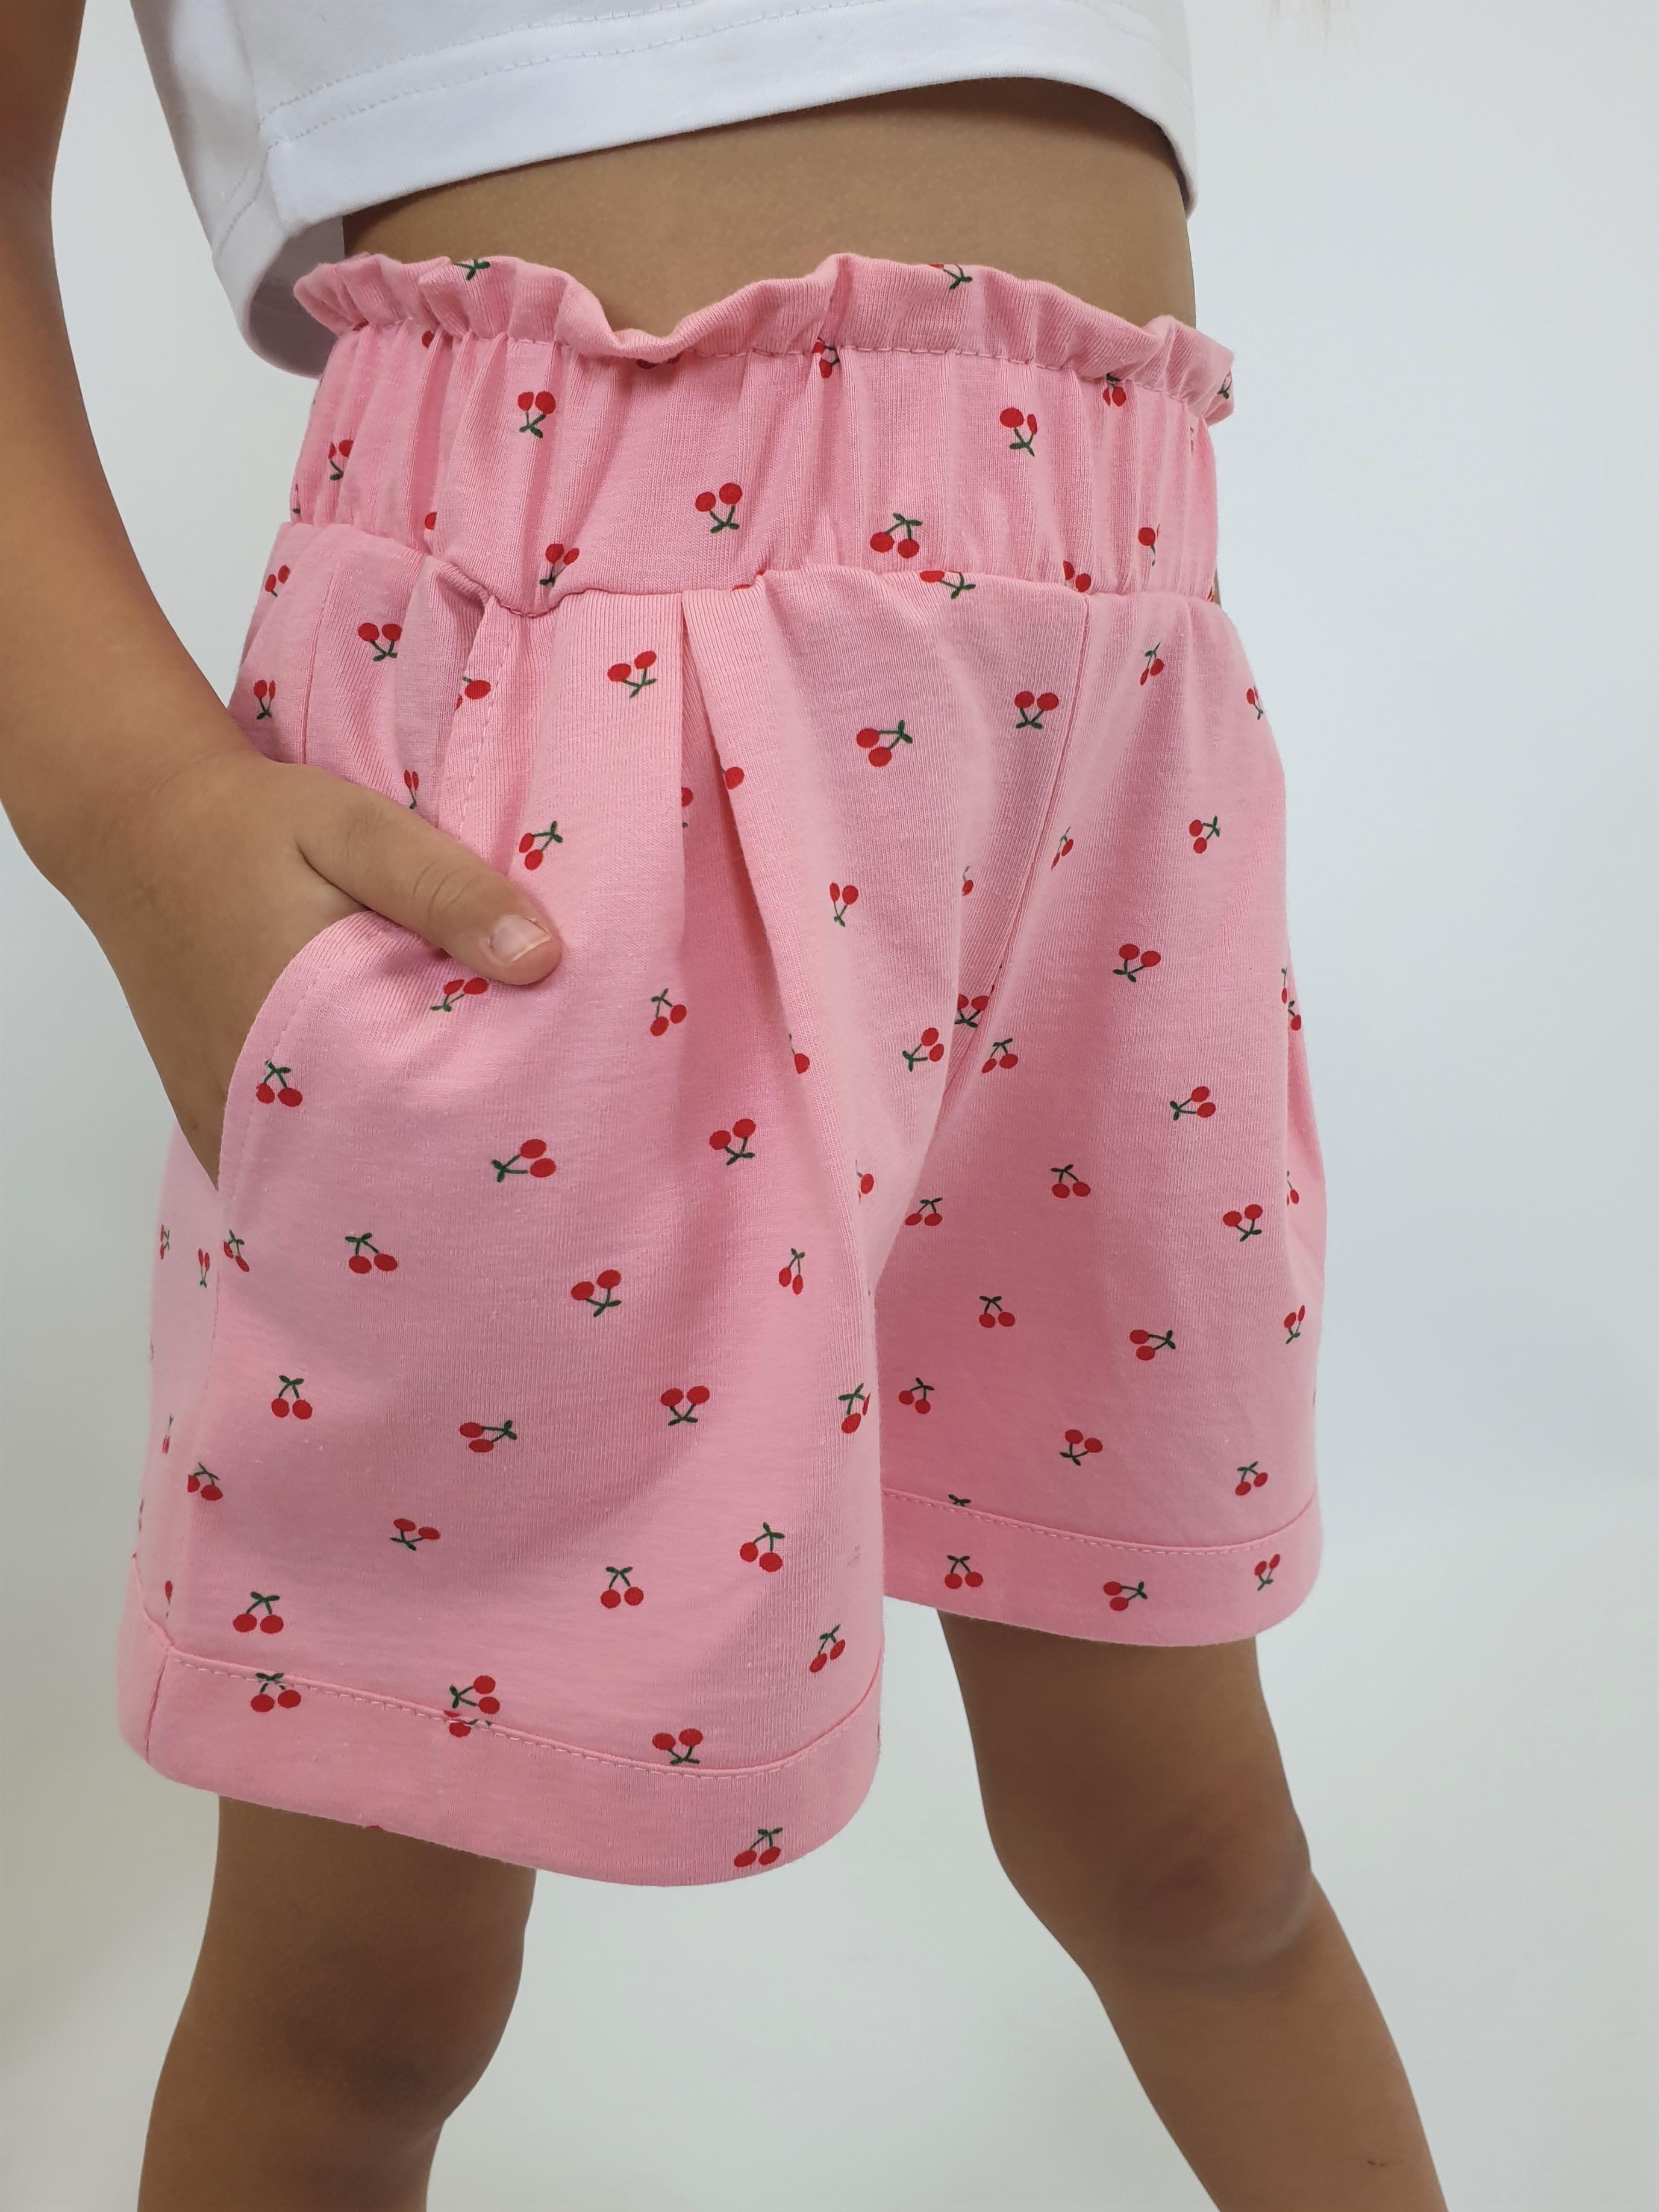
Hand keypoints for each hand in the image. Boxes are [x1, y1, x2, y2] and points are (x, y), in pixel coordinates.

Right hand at [77, 745, 562, 1186]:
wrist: (135, 827)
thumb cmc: (250, 826)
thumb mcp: (357, 831)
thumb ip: (443, 891)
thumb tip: (540, 960)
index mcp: (304, 1028)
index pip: (416, 1121)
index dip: (485, 1128)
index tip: (540, 1123)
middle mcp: (250, 1095)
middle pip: (371, 1168)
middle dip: (443, 1165)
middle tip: (513, 1147)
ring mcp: (223, 1118)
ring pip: (324, 1181)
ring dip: (387, 1171)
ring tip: (458, 1149)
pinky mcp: (209, 1119)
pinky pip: (281, 1170)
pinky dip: (333, 1164)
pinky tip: (385, 1137)